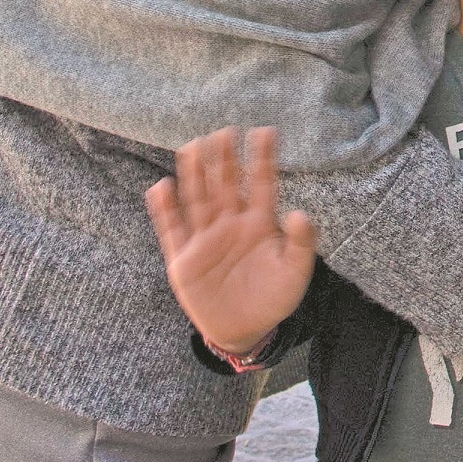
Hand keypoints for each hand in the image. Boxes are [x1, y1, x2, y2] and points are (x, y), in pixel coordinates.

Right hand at [144, 127, 317, 353]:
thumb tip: (301, 214)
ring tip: (192, 146)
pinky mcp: (183, 258)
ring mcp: (206, 239)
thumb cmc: (273, 298)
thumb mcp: (293, 273)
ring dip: (194, 174)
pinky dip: (165, 210)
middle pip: (225, 185)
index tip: (265, 131)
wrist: (244, 329)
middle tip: (224, 131)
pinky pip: (172, 230)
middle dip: (224, 159)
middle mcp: (231, 224)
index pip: (261, 184)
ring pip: (198, 199)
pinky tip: (161, 187)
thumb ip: (300, 244)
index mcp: (259, 223)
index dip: (262, 159)